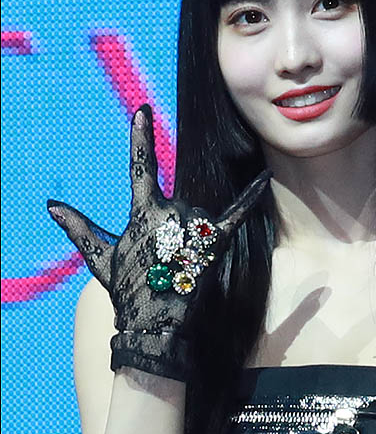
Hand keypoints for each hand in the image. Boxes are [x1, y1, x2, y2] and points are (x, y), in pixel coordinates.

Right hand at [47, 104, 270, 379]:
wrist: (155, 323)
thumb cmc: (127, 290)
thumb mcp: (100, 257)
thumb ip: (79, 228)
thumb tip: (50, 206)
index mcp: (145, 211)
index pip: (141, 167)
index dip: (140, 137)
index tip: (142, 110)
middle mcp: (173, 211)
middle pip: (176, 202)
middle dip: (171, 226)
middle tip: (163, 259)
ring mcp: (197, 227)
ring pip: (199, 214)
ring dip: (192, 233)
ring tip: (182, 263)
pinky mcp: (218, 242)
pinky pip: (237, 213)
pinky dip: (251, 194)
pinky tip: (266, 176)